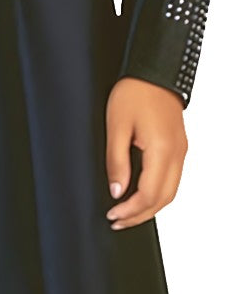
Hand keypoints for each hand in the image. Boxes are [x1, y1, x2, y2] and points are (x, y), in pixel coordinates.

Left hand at [105, 77, 187, 228]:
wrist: (154, 70)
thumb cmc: (135, 92)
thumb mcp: (116, 127)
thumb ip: (117, 162)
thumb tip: (117, 192)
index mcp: (162, 150)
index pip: (149, 194)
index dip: (130, 210)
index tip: (112, 214)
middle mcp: (177, 154)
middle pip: (163, 199)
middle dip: (140, 215)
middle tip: (117, 222)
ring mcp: (181, 151)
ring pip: (171, 192)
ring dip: (150, 207)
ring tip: (128, 214)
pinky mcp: (179, 147)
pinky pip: (172, 179)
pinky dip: (158, 194)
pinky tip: (141, 195)